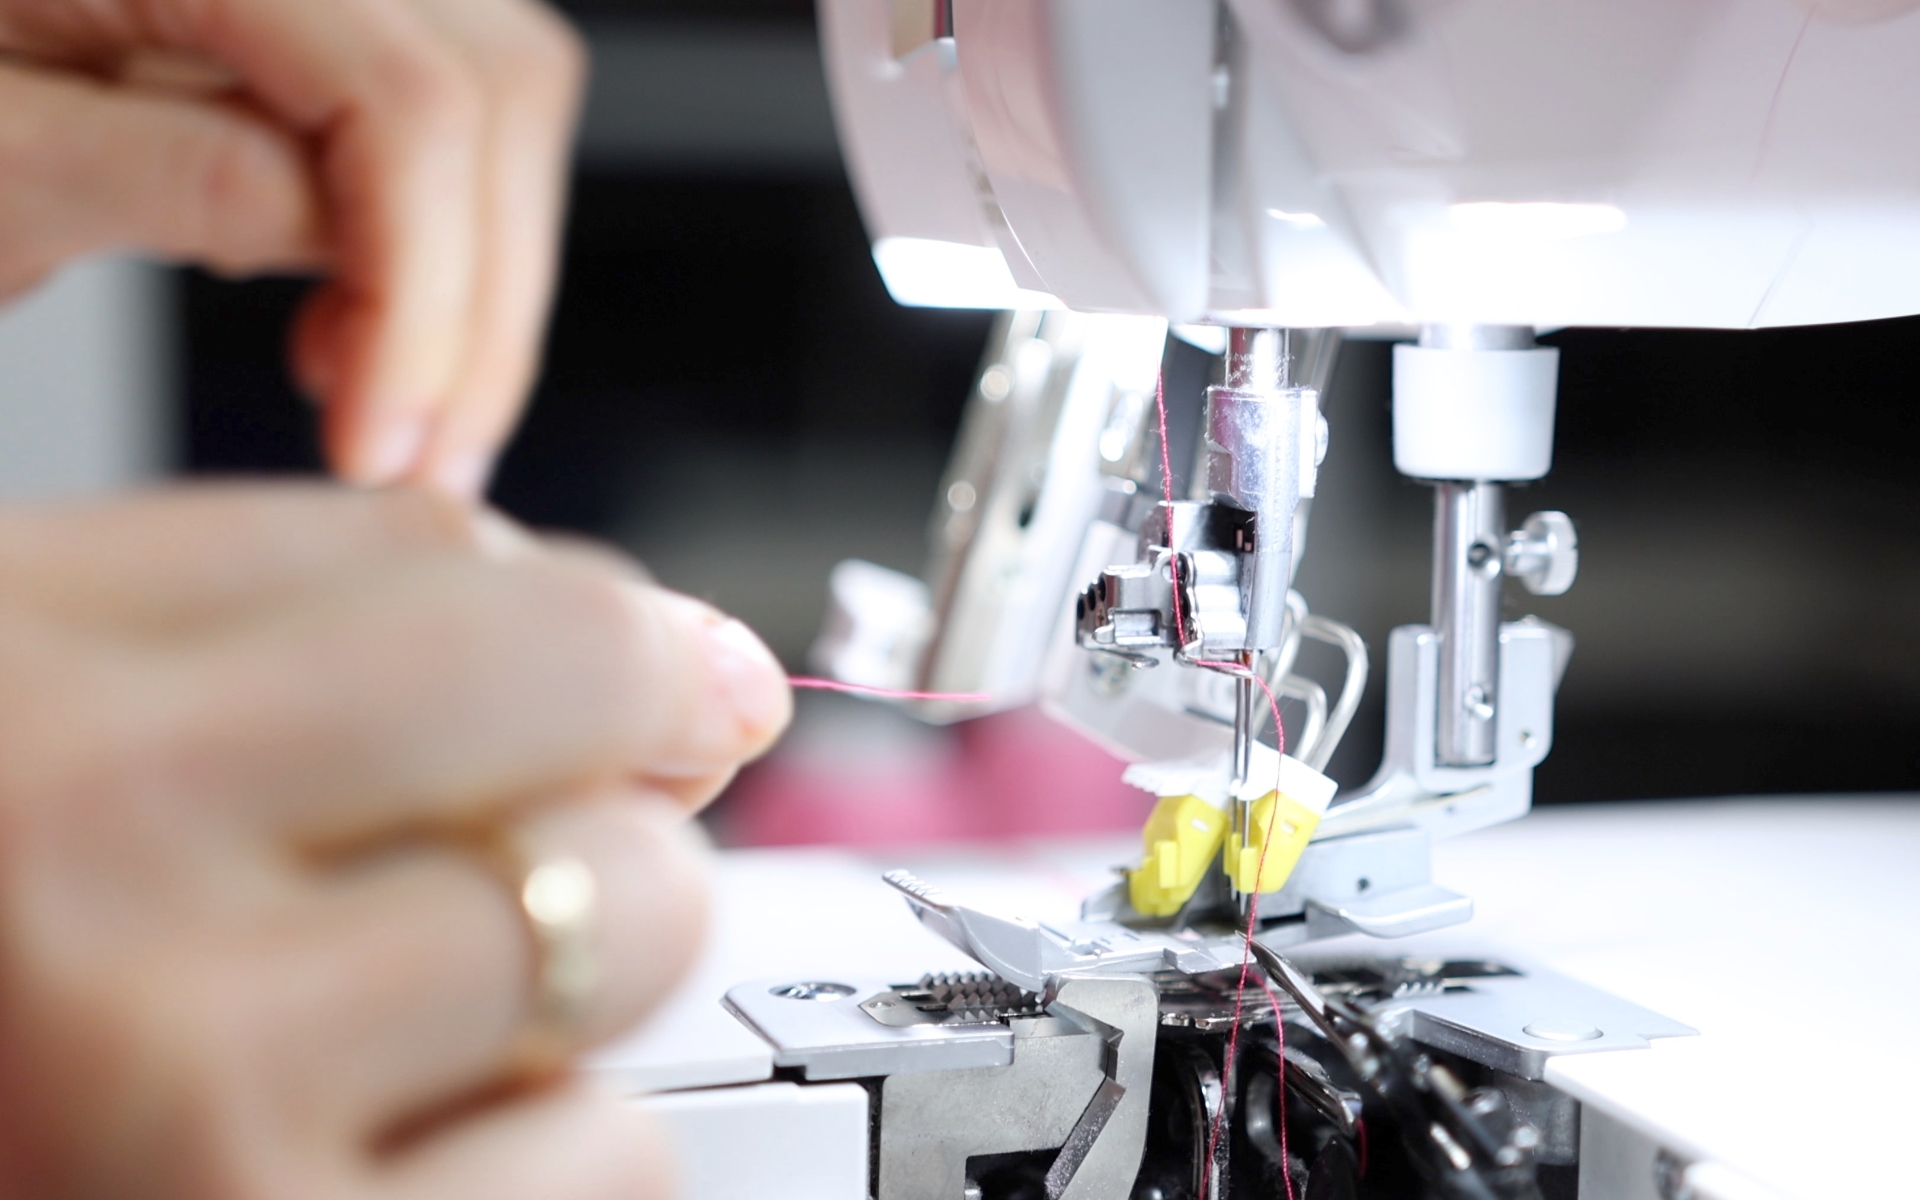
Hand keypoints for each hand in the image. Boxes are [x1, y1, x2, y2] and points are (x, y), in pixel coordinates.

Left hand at [0, 0, 586, 494]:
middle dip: (477, 303)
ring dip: (474, 272)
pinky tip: (351, 312)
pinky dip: (434, 229)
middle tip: (412, 458)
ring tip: (372, 391)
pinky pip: (446, 103)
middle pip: (493, 90)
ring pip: (501, 99)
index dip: (424, 291)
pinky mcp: (320, 9)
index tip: (376, 444)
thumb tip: (350, 250)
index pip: (407, 99)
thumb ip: (171, 175)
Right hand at [0, 485, 790, 1198]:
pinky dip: (541, 1153)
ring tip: (379, 1027)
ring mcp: (180, 1114)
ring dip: (566, 972)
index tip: (623, 679)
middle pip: (585, 715)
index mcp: (4, 691)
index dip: (589, 626)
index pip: (465, 560)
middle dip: (592, 773)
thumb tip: (702, 662)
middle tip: (467, 858)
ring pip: (630, 931)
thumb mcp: (42, 711)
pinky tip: (371, 1159)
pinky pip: (602, 1159)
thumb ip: (336, 622)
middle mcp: (78, 879)